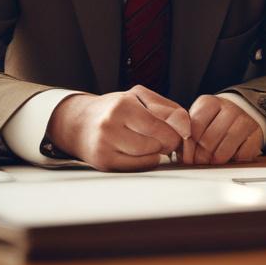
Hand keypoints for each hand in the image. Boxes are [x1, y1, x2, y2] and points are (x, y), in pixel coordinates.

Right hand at [46, 86, 191, 170]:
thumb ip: (166, 107)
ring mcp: (104, 147)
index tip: (177, 134)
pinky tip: (142, 153)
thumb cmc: (116, 108)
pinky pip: (136, 168)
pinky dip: (145, 162)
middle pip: (154, 145)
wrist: (80, 123)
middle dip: (167, 144)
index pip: (158, 127)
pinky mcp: (103, 163)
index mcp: (122, 106)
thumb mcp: (138, 97)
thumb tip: (185, 127)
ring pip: (146, 158)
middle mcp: (110, 126)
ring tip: (153, 144)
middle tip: (166, 140)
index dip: (173, 133)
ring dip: (157, 153)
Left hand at [184, 95, 262, 164]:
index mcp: (209, 102)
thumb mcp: (199, 119)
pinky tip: (230, 157)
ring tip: (212, 162)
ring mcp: (245, 120)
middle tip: (198, 162)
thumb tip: (180, 154)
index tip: (187, 154)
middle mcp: (229, 108)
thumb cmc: (216, 120)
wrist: (244, 111)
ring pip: (225, 149)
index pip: (195, 127)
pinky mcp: (257, 133)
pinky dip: (234, 160)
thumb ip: (188, 133)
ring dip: (216, 160)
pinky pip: (242, 154)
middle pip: (208, 140)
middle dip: (201, 156)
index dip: (189, 145)